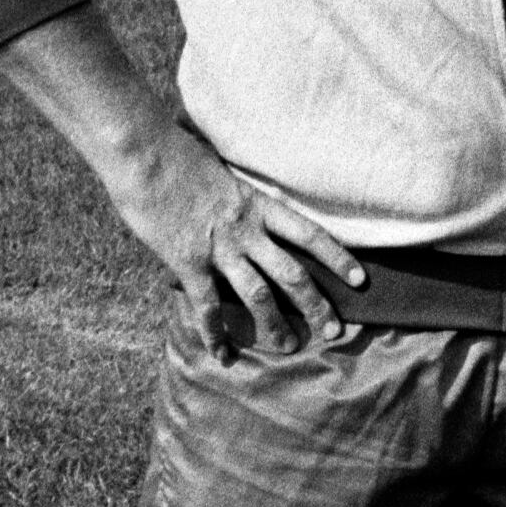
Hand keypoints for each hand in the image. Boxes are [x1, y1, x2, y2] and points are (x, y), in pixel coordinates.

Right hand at [110, 125, 363, 361]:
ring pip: (259, 295)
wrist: (145, 153)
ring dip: (275, 325)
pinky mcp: (187, 261)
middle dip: (317, 305)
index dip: (338, 258)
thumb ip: (238, 198)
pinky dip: (215, 333)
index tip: (360, 280)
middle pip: (294, 274)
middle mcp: (247, 230)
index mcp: (259, 205)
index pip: (311, 235)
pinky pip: (206, 305)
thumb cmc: (180, 155)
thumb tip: (243, 210)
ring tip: (289, 347)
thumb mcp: (224, 173)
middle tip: (333, 331)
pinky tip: (223, 353)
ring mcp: (219, 248)